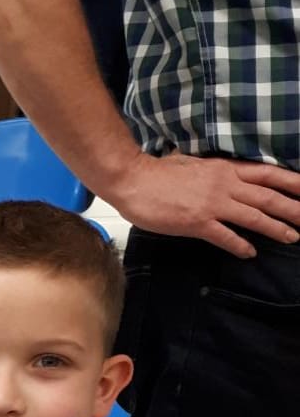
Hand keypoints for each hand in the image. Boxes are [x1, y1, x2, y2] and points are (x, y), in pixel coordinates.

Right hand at [109, 150, 299, 257]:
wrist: (133, 180)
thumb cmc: (158, 172)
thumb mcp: (193, 163)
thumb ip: (212, 171)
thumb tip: (221, 174)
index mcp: (224, 169)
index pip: (266, 174)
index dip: (291, 181)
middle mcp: (224, 185)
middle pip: (268, 196)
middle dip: (293, 207)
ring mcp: (212, 204)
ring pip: (253, 216)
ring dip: (276, 228)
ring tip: (293, 237)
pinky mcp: (197, 222)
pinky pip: (225, 236)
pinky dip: (240, 245)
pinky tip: (250, 253)